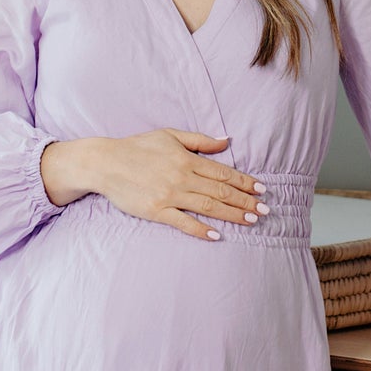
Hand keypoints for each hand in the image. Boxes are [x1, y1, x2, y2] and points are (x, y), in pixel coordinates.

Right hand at [88, 129, 265, 240]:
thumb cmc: (137, 147)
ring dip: (232, 214)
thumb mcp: (169, 135)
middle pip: (221, 191)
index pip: (223, 173)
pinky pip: (183, 222)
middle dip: (246, 201)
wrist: (105, 162)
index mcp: (187, 159)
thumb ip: (199, 141)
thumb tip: (226, 141)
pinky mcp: (156, 211)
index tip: (261, 189)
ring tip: (251, 220)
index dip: (245, 181)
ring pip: (208, 206)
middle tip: (265, 210)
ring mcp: (169, 195)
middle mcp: (182, 177)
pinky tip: (216, 235)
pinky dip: (200, 229)